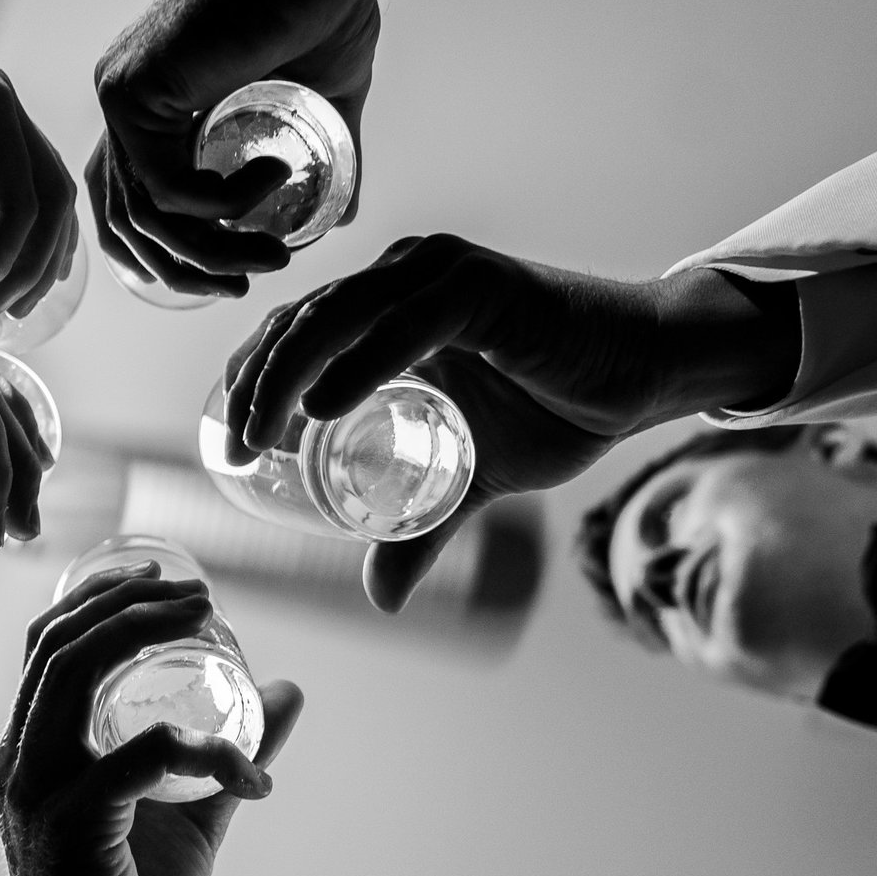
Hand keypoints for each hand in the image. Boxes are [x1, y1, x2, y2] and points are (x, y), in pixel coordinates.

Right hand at [0, 567, 305, 875]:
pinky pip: (140, 756)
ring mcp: (34, 792)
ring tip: (212, 631)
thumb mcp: (187, 820)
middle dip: (130, 601)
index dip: (100, 597)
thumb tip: (285, 693)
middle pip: (56, 643)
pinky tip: (252, 775)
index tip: (168, 581)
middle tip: (200, 596)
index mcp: (31, 752)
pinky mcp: (69, 827)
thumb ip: (225, 759)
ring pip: (73, 675)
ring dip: (143, 636)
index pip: (45, 645)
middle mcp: (18, 762)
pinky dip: (205, 751)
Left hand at [88, 0, 408, 298]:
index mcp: (155, 103)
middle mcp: (127, 100)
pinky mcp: (135, 88)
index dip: (169, 257)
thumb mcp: (323, 102)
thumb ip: (320, 159)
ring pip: (145, 213)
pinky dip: (221, 203)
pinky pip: (164, 184)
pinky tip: (273, 176)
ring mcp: (123, 93)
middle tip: (249, 284)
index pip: (130, 202)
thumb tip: (339, 220)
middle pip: (127, 219)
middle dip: (187, 270)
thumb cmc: (325, 1)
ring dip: (213, 249)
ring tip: (273, 250)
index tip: (232, 279)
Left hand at [222, 234, 797, 610]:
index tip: (229, 444)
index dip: (252, 378)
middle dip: (256, 383)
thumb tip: (381, 600)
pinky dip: (359, 364)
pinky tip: (323, 407)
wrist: (647, 377)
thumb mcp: (470, 482)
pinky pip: (405, 324)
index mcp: (388, 306)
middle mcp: (405, 278)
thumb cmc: (560, 409)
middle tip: (236, 449)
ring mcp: (441, 275)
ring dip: (289, 374)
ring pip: (339, 315)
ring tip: (263, 434)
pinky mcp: (484, 287)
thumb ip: (421, 530)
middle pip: (303, 320)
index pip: (295, 329)